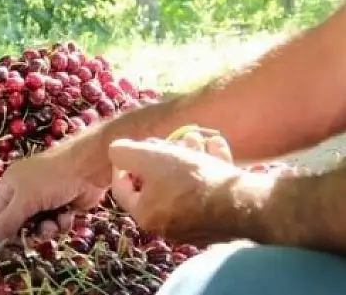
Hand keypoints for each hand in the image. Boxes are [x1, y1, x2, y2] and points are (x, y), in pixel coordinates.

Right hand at [0, 135, 111, 247]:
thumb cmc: (51, 179)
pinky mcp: (62, 207)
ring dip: (46, 230)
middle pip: (17, 223)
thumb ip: (8, 223)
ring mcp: (44, 200)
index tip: (0, 248)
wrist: (88, 168)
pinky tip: (67, 215)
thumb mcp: (25, 200)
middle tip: (32, 239)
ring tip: (53, 225)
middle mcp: (25, 193)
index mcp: (10, 185)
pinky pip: (55, 224)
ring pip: (37, 227)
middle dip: (26, 232)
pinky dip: (60, 223)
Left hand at [109, 137, 268, 245]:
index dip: (121, 165)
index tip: (129, 148)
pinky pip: (209, 188)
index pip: (122, 189)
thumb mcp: (151, 158)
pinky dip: (211, 165)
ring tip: (196, 136)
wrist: (248, 205)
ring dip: (189, 155)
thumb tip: (114, 151)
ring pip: (185, 183)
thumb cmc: (193, 181)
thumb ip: (125, 152)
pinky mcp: (222, 217)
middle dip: (163, 155)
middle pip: (157, 183)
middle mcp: (170, 225)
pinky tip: (216, 145)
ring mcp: (197, 223)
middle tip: (170, 138)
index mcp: (147, 215)